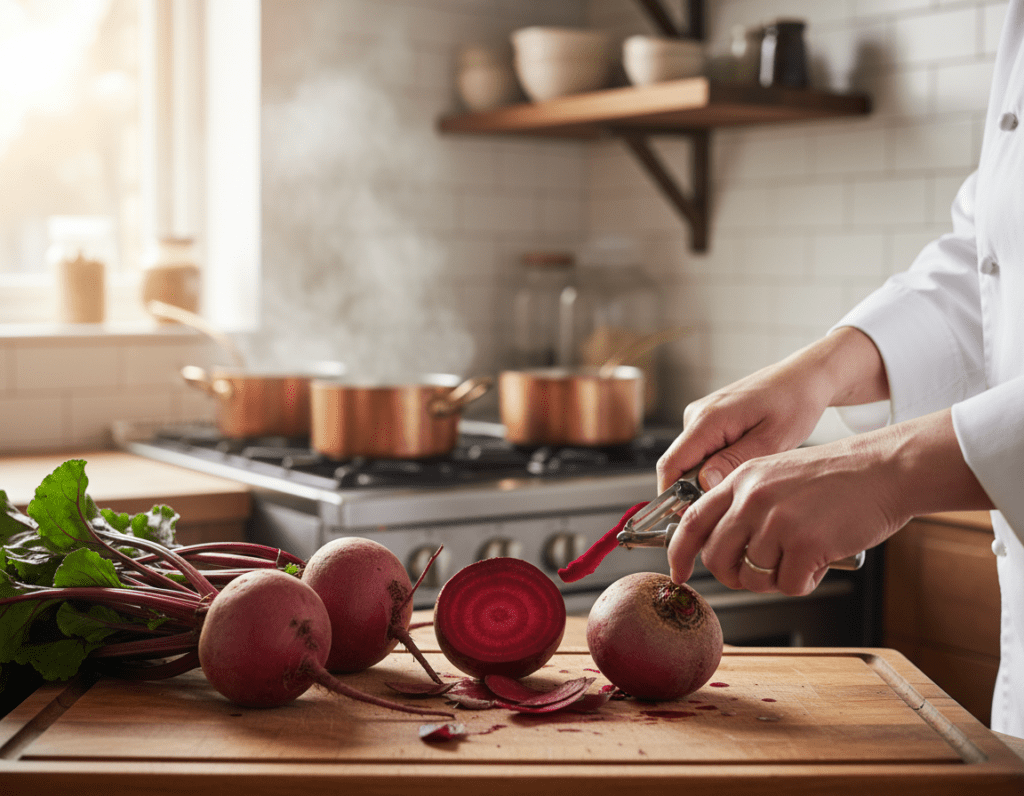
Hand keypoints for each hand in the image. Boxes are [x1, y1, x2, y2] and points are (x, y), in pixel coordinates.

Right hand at [657, 327, 890, 493]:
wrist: (803, 377)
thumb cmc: (794, 402)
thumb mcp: (771, 439)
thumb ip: (734, 461)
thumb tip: (703, 484)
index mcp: (708, 419)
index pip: (670, 465)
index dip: (673, 498)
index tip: (692, 522)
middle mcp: (696, 415)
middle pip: (678, 467)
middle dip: (694, 494)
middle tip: (729, 511)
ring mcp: (700, 417)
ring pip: (690, 462)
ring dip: (708, 481)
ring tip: (744, 485)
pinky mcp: (708, 421)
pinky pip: (701, 453)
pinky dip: (715, 468)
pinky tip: (743, 469)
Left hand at [667, 409, 993, 593]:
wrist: (885, 470)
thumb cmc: (837, 479)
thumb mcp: (776, 475)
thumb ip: (744, 504)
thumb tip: (718, 548)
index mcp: (741, 479)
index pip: (691, 522)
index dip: (678, 553)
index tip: (678, 572)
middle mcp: (752, 498)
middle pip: (718, 558)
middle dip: (734, 575)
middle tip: (760, 573)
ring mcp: (777, 520)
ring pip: (754, 576)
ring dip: (777, 577)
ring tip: (803, 553)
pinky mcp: (805, 542)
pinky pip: (789, 585)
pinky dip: (806, 581)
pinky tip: (822, 557)